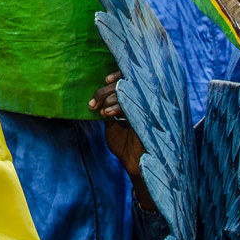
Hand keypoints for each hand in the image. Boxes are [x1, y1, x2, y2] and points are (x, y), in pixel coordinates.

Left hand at [91, 72, 157, 212]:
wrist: (132, 163)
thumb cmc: (124, 144)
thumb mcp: (112, 123)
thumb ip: (108, 108)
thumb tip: (97, 96)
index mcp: (137, 101)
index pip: (131, 79)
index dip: (118, 75)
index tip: (105, 80)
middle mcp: (143, 102)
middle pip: (126, 84)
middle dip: (105, 92)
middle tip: (93, 103)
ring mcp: (146, 110)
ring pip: (128, 93)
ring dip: (110, 99)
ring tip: (102, 111)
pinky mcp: (146, 119)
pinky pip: (132, 105)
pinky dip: (118, 106)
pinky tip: (108, 114)